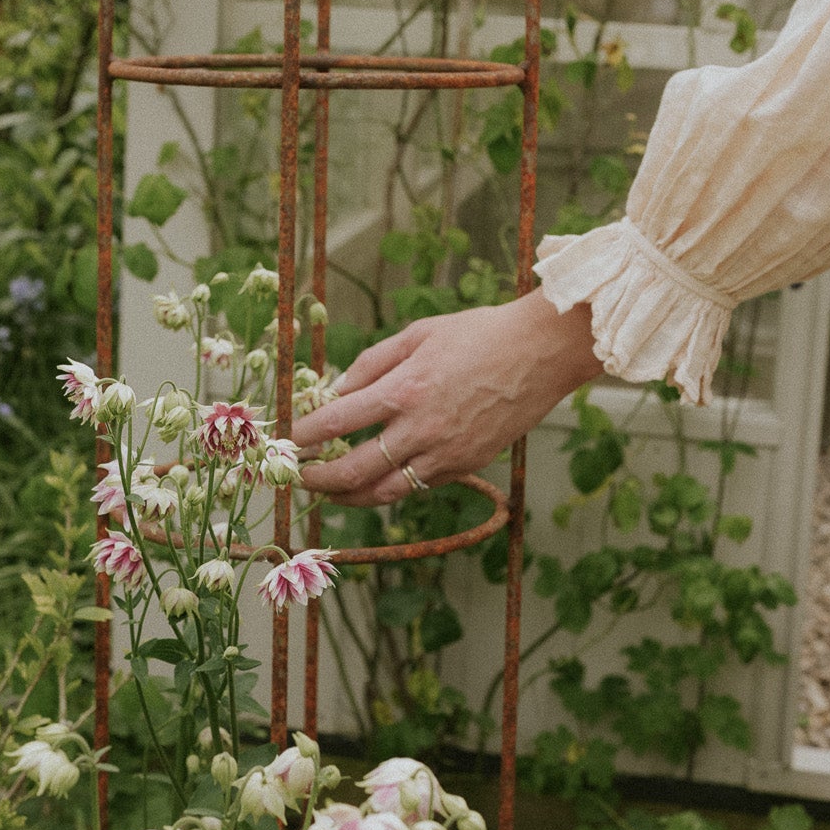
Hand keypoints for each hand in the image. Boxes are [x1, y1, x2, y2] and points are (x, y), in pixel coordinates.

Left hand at [293, 290, 602, 505]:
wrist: (542, 353)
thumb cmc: (479, 333)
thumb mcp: (418, 334)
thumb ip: (371, 364)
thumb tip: (335, 391)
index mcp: (404, 389)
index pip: (336, 423)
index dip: (304, 437)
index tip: (287, 441)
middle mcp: (422, 428)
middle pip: (353, 470)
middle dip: (317, 479)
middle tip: (297, 478)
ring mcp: (446, 453)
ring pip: (385, 491)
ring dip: (349, 496)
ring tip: (329, 491)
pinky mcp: (467, 465)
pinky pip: (418, 485)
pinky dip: (391, 486)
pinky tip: (377, 478)